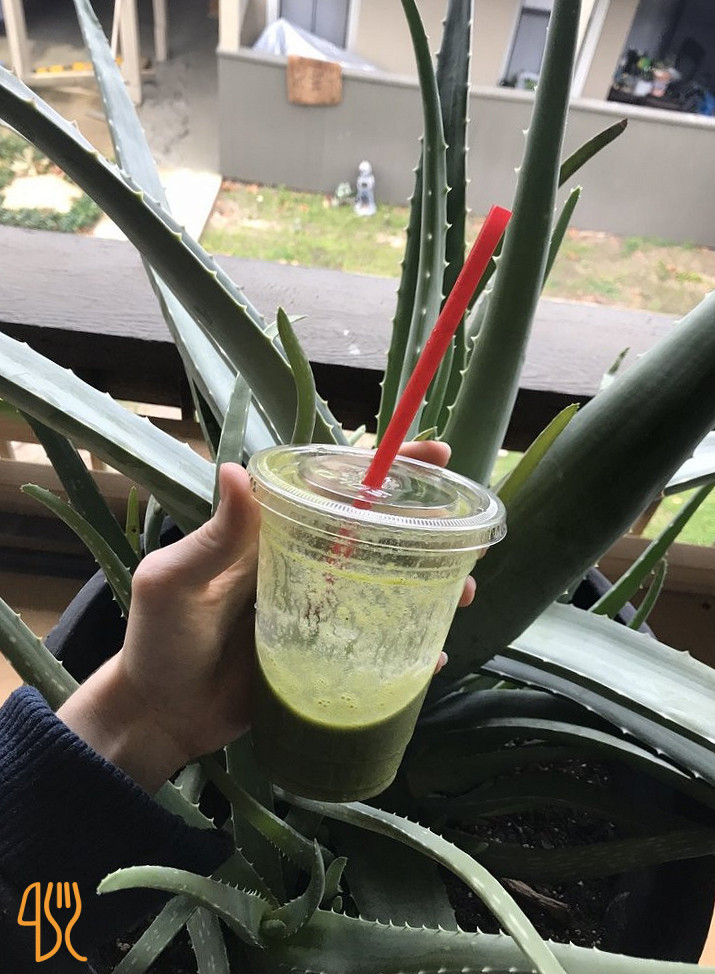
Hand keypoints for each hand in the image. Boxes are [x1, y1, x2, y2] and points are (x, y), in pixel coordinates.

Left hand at [57, 441, 473, 791]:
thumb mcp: (175, 582)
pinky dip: (409, 641)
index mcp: (271, 533)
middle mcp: (302, 561)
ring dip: (430, 583)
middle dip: (427, 529)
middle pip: (375, 533)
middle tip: (471, 540)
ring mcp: (317, 608)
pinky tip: (436, 653)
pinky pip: (375, 640)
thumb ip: (212, 537)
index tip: (436, 452)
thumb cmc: (160, 640)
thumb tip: (240, 469)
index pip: (333, 486)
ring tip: (467, 593)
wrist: (160, 716)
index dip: (384, 467)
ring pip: (385, 583)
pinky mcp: (324, 653)